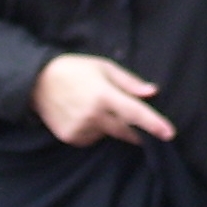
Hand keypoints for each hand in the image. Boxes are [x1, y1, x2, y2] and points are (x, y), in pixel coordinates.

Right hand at [31, 54, 174, 146]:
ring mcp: (80, 128)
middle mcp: (92, 115)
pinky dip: (95, 130)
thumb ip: (130, 83)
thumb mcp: (104, 67)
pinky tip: (83, 115)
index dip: (154, 124)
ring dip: (110, 125)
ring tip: (92, 106)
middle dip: (135, 128)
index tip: (170, 134)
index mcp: (103, 95)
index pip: (135, 113)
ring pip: (109, 134)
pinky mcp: (70, 137)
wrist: (36, 81)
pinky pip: (93, 139)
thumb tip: (152, 92)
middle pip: (126, 130)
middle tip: (129, 116)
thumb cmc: (75, 70)